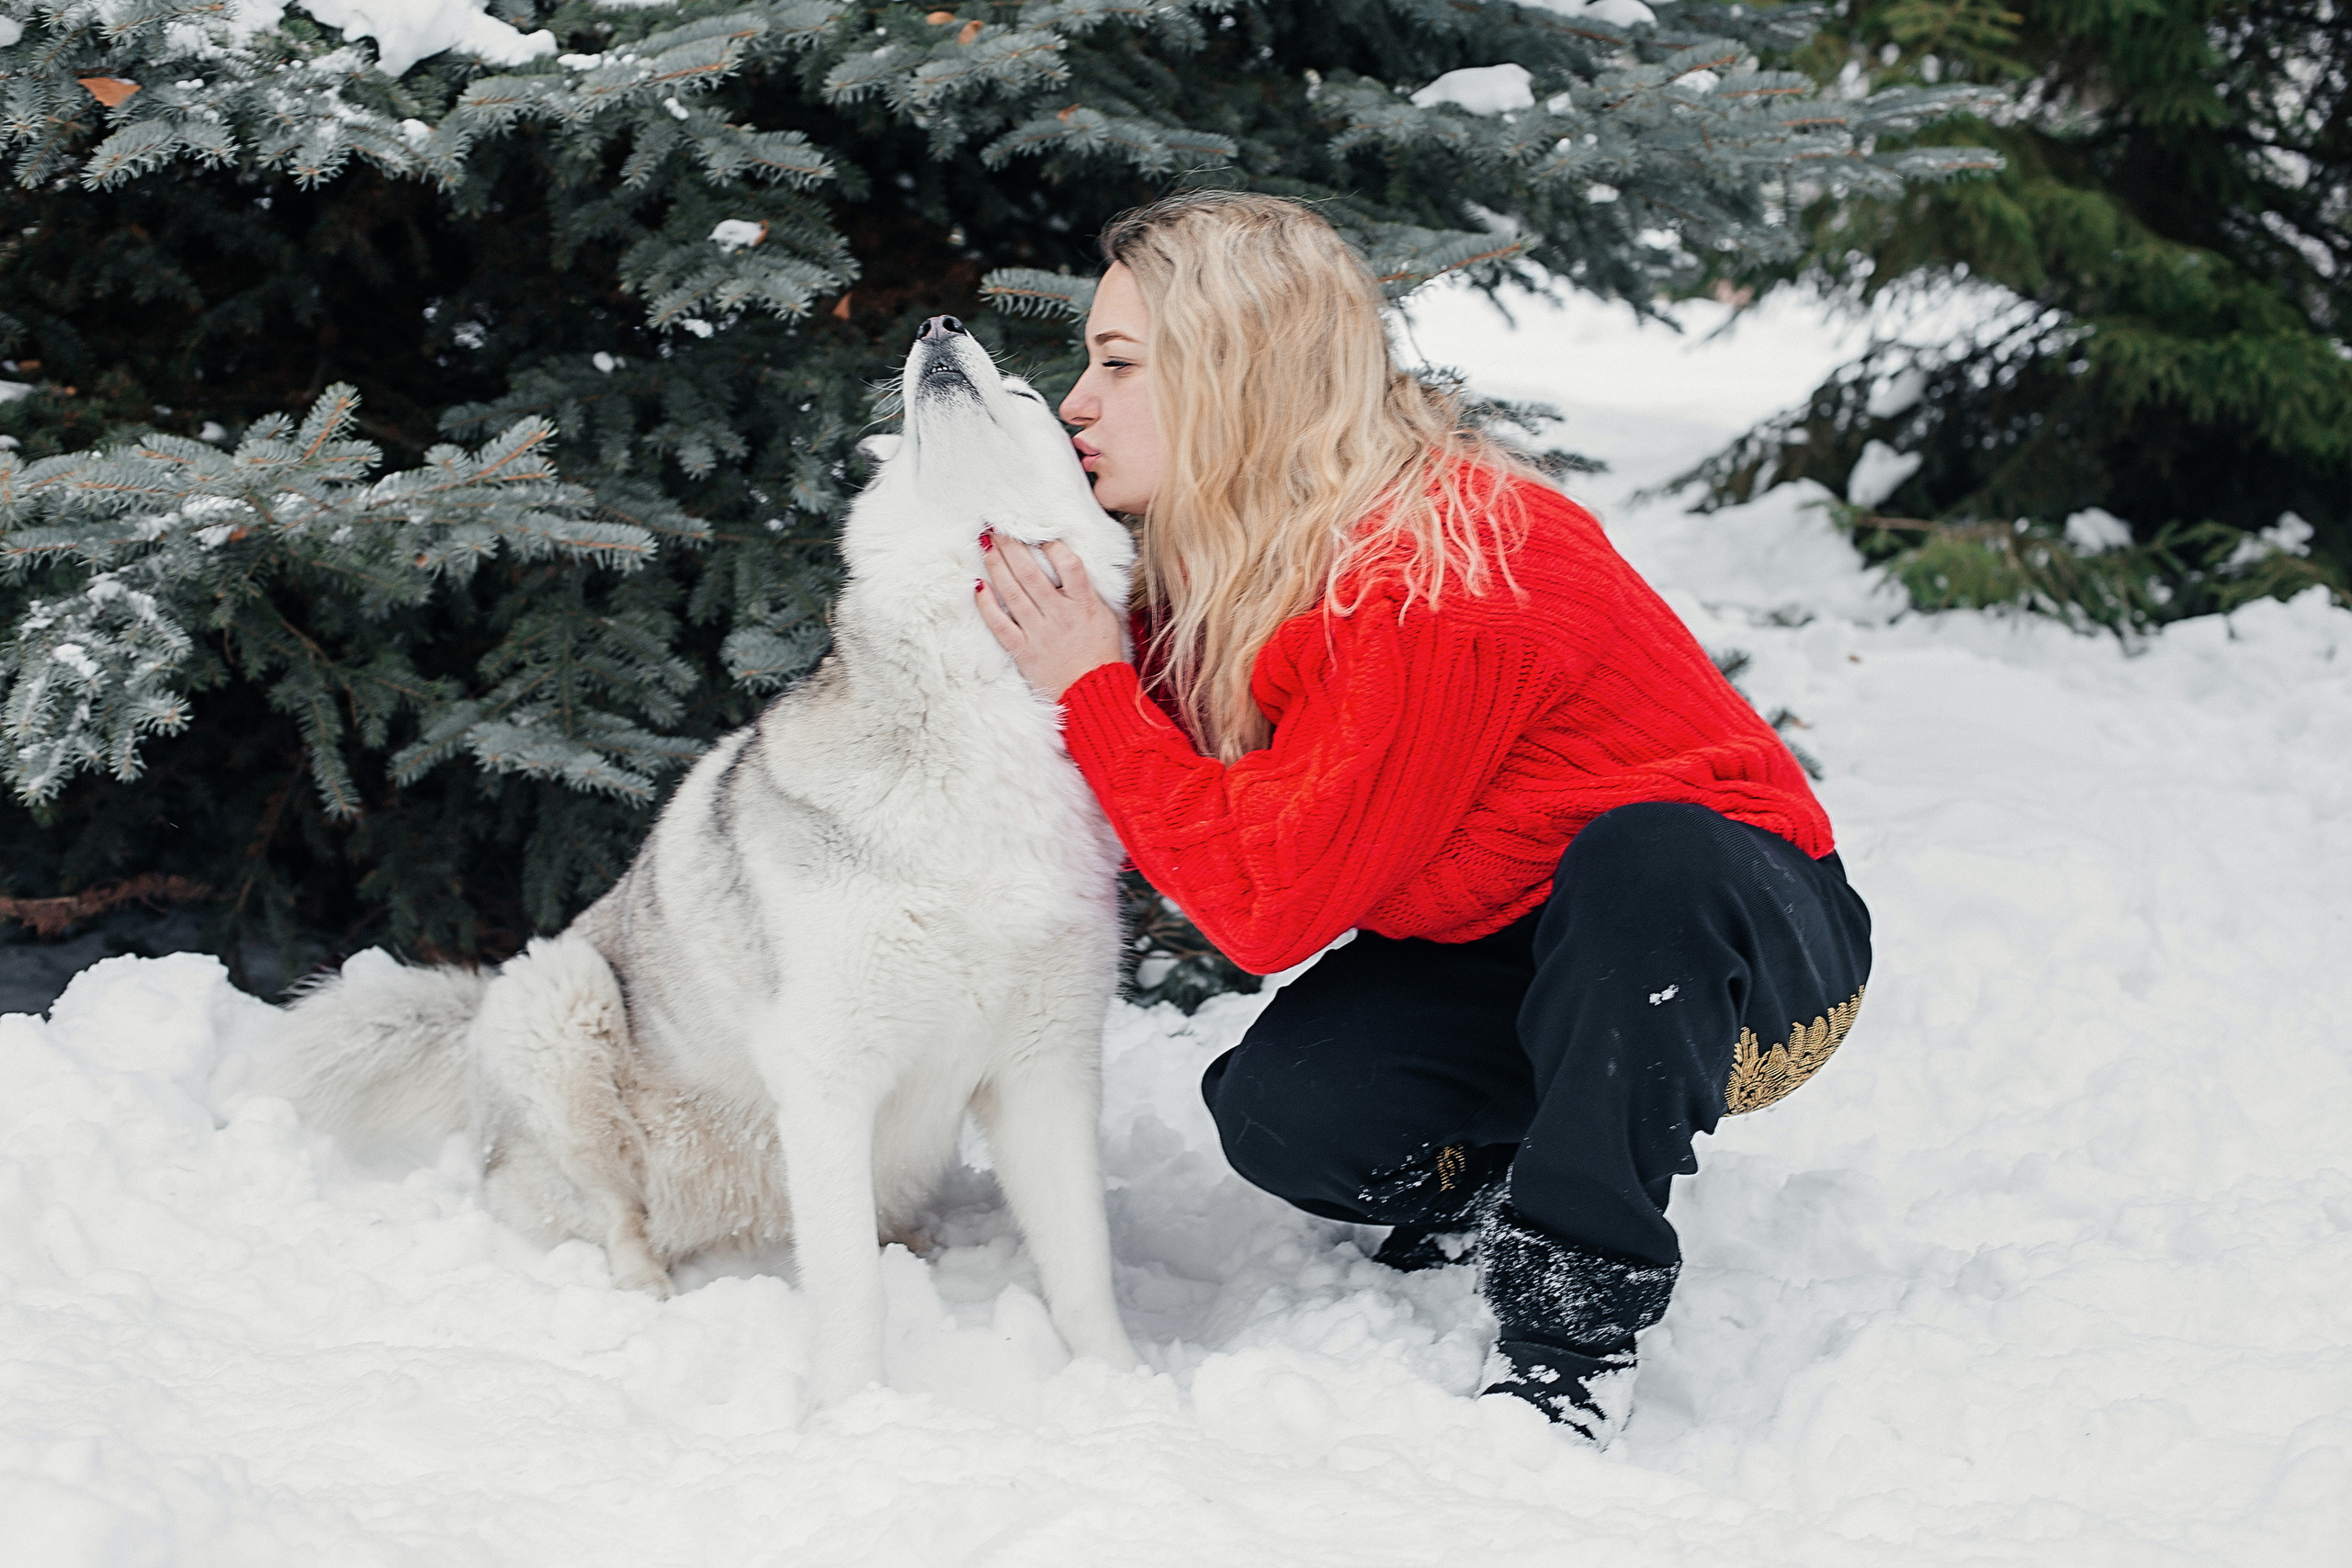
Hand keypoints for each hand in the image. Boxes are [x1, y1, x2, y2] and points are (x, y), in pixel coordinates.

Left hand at [974, 533, 1127, 698]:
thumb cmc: (1101, 656)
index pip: (1068, 564)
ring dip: (996, 566)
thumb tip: (1070, 567)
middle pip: (1030, 573)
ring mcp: (1039, 633)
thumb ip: (1087, 592)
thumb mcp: (1105, 617)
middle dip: (1012, 547)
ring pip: (1012, 592)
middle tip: (999, 530)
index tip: (1039, 535)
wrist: (1094, 694)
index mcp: (1083, 605)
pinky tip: (979, 586)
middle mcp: (1059, 615)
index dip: (1051, 545)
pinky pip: (999, 624)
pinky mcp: (1023, 651)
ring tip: (987, 548)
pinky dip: (986, 604)